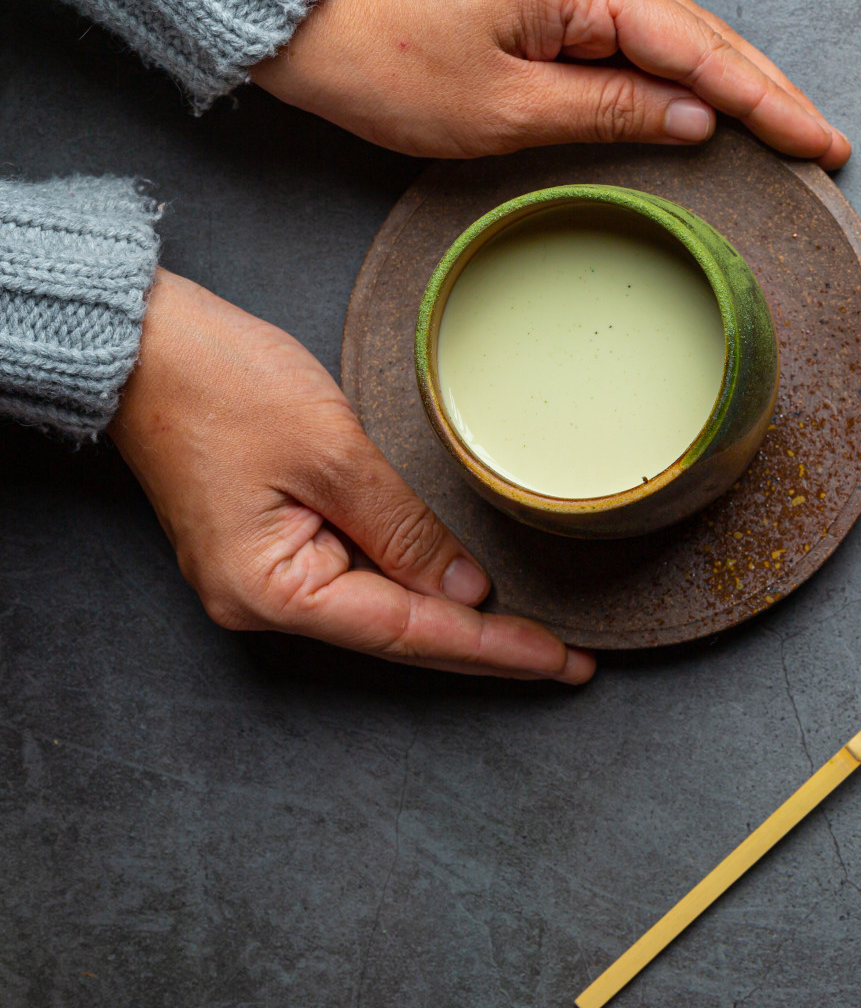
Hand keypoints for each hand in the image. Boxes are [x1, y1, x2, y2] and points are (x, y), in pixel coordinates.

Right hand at [109, 270, 593, 682]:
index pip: (409, 633)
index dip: (493, 648)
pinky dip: (417, 590)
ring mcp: (262, 579)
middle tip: (574, 663)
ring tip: (540, 639)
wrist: (139, 344)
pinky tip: (468, 598)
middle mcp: (261, 603)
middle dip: (486, 648)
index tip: (563, 660)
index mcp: (270, 591)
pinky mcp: (271, 548)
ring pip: (384, 614)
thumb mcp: (333, 453)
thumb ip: (405, 528)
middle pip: (400, 637)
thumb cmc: (219, 384)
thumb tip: (466, 587)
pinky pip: (360, 582)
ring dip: (457, 625)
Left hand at [249, 0, 850, 166]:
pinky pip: (638, 37)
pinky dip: (684, 74)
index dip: (764, 101)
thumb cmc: (387, 66)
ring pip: (676, 35)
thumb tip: (697, 122)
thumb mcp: (508, 111)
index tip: (817, 141)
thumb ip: (614, 112)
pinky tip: (717, 106)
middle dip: (769, 91)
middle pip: (702, 34)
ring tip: (792, 129)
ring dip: (734, 84)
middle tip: (828, 142)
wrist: (306, 25)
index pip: (695, 49)